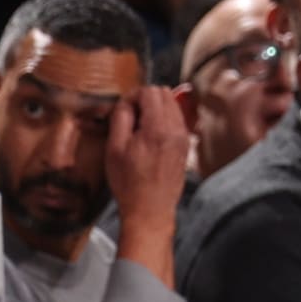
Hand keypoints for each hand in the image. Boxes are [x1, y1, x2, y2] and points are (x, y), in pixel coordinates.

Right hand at [104, 85, 189, 228]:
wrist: (150, 210)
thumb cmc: (129, 182)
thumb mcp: (115, 148)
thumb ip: (121, 118)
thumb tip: (127, 102)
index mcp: (158, 127)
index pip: (150, 91)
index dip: (132, 96)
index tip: (123, 110)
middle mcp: (176, 129)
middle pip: (164, 93)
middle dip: (145, 98)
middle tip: (130, 117)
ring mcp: (184, 137)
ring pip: (172, 105)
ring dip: (155, 108)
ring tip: (139, 127)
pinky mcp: (185, 146)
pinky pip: (176, 120)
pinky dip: (163, 120)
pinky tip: (150, 136)